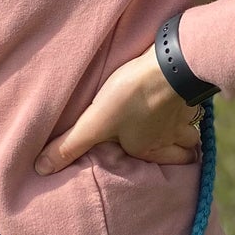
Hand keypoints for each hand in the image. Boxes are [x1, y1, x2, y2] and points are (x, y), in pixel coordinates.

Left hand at [35, 46, 203, 173]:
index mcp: (147, 148)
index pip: (162, 165)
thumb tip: (41, 170)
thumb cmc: (132, 96)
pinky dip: (188, 102)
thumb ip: (69, 146)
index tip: (153, 160)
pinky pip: (194, 102)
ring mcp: (185, 113)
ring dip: (186, 129)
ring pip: (192, 128)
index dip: (160, 163)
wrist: (172, 64)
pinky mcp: (191, 89)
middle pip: (185, 151)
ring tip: (176, 123)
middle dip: (181, 152)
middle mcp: (170, 136)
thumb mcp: (94, 123)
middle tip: (176, 149)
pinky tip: (178, 93)